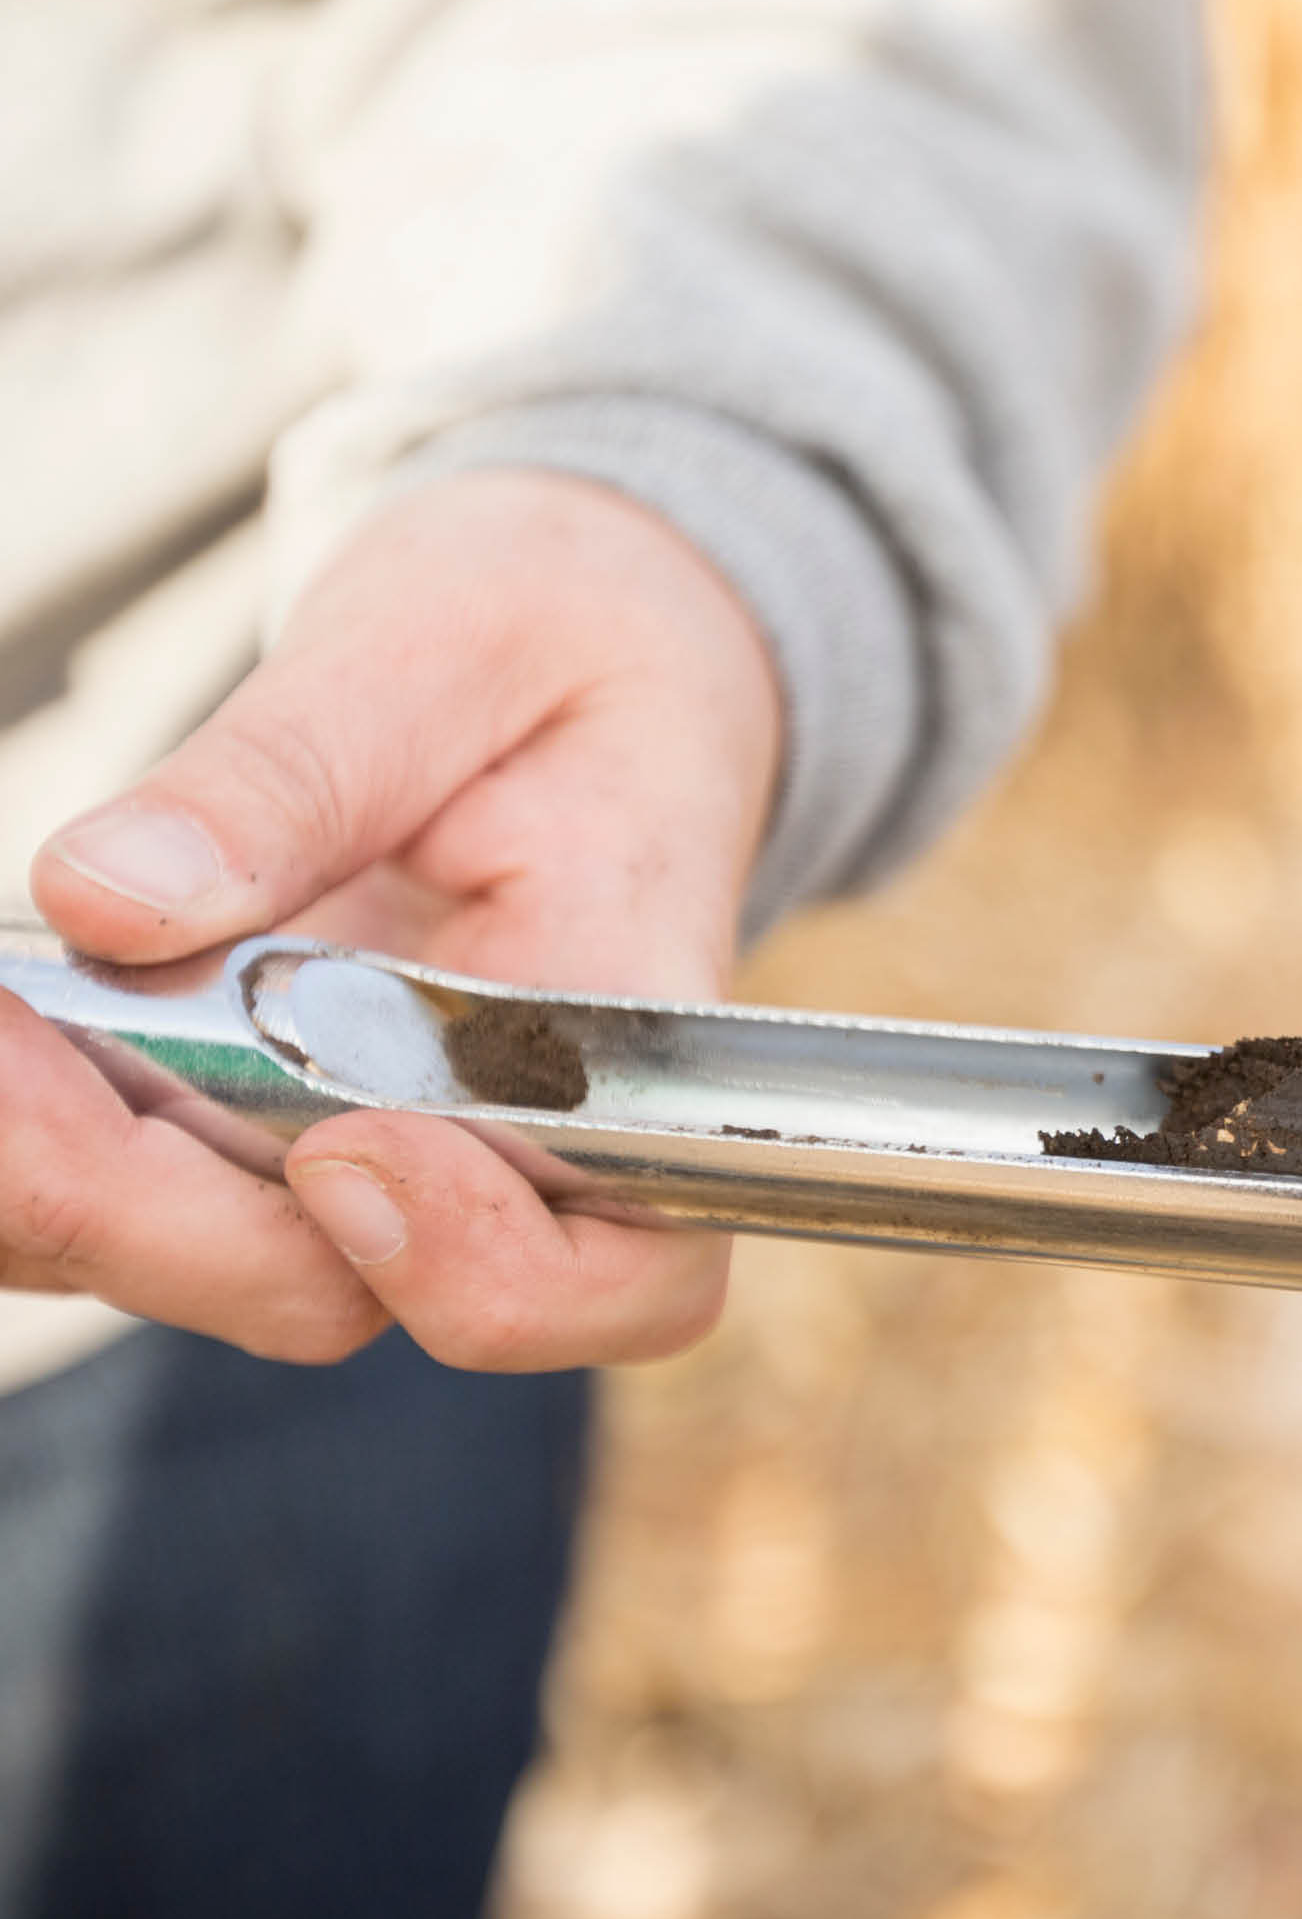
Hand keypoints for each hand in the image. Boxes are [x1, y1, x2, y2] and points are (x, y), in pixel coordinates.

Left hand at [2, 470, 780, 1367]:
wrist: (579, 642)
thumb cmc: (552, 628)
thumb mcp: (442, 644)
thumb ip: (297, 770)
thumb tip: (109, 899)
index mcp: (623, 1010)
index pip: (623, 1259)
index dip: (484, 1269)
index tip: (340, 1146)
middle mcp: (519, 1119)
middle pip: (369, 1290)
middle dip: (156, 1224)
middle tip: (12, 1061)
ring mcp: (397, 1128)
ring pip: (227, 1261)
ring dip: (70, 1182)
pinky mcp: (288, 1106)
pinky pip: (161, 1183)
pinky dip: (51, 1130)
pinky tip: (7, 1020)